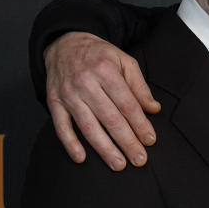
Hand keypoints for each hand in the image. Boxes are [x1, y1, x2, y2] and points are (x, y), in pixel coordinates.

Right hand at [44, 32, 160, 169]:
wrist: (65, 44)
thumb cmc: (100, 55)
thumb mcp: (124, 61)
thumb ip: (140, 86)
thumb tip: (154, 109)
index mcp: (106, 71)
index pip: (127, 104)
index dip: (140, 123)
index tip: (150, 140)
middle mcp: (86, 83)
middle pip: (110, 118)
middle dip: (126, 141)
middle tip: (139, 159)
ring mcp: (68, 94)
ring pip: (88, 126)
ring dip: (104, 148)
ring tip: (118, 164)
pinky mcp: (54, 102)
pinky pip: (61, 126)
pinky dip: (70, 143)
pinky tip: (81, 158)